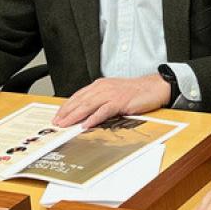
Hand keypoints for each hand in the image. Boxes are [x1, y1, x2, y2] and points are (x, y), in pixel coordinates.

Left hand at [53, 75, 171, 127]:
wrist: (153, 87)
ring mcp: (111, 94)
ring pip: (88, 105)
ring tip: (66, 124)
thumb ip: (100, 101)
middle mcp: (103, 87)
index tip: (58, 115)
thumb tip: (86, 114)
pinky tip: (86, 125)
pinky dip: (94, 118)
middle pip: (80, 100)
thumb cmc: (135, 92)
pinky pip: (104, 111)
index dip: (67, 106)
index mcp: (100, 85)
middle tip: (57, 122)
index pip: (79, 96)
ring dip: (75, 115)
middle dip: (67, 112)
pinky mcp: (120, 102)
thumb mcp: (113, 94)